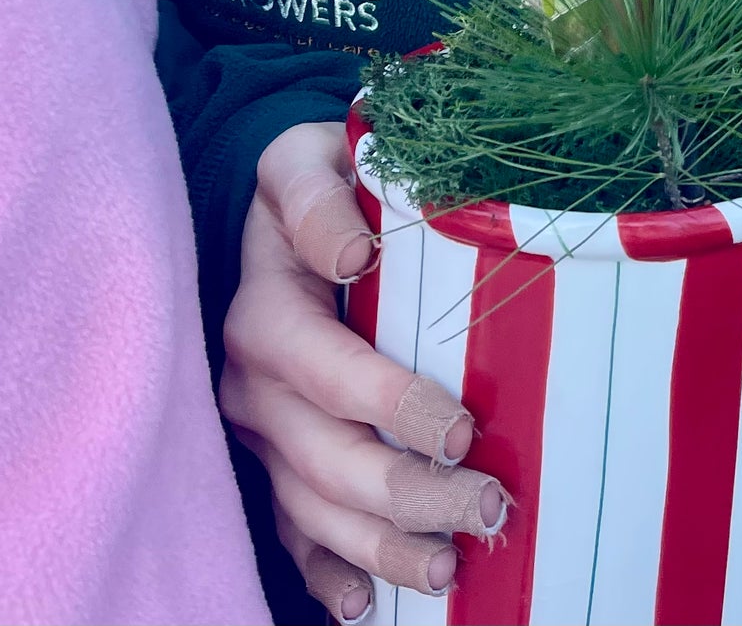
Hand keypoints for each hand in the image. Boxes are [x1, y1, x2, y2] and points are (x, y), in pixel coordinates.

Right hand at [220, 121, 508, 623]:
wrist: (283, 208)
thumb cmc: (317, 180)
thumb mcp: (307, 161)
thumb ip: (321, 195)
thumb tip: (357, 246)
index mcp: (264, 312)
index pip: (324, 372)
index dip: (389, 405)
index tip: (463, 426)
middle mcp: (251, 385)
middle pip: (325, 459)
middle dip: (407, 493)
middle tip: (489, 505)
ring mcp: (259, 436)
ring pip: (312, 512)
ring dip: (382, 547)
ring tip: (449, 568)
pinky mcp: (271, 465)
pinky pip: (290, 535)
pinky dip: (327, 574)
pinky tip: (363, 604)